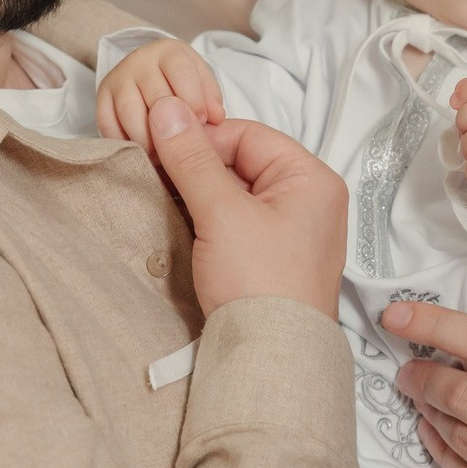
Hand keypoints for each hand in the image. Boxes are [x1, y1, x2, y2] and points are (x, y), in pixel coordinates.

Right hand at [96, 39, 224, 149]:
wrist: (155, 82)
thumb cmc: (186, 88)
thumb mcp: (203, 87)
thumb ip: (211, 101)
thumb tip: (215, 117)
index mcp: (170, 52)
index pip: (180, 69)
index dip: (193, 96)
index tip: (202, 121)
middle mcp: (140, 60)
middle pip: (154, 92)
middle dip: (171, 125)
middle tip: (183, 149)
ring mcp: (118, 78)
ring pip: (129, 110)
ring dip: (148, 139)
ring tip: (164, 158)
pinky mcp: (102, 99)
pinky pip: (107, 124)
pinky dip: (124, 142)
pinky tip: (142, 154)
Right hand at [147, 99, 344, 317]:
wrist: (271, 358)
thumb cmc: (259, 282)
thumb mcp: (221, 213)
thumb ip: (192, 160)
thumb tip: (168, 110)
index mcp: (311, 178)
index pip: (248, 135)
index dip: (201, 138)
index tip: (159, 148)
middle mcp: (310, 200)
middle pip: (244, 163)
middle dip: (199, 168)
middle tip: (155, 174)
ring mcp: (294, 231)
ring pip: (238, 193)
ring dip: (201, 195)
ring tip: (164, 200)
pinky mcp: (276, 258)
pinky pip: (240, 222)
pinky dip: (212, 220)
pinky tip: (183, 226)